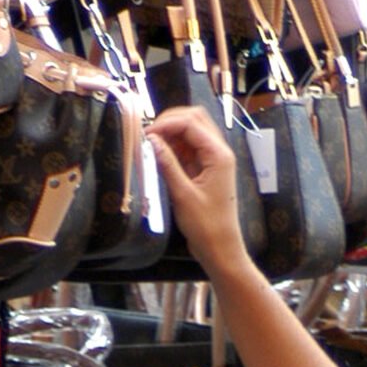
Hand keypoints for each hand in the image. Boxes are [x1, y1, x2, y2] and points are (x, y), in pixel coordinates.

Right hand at [147, 106, 248, 276]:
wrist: (220, 247)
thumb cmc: (206, 225)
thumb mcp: (182, 194)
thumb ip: (167, 164)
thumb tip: (151, 140)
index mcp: (218, 155)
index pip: (191, 123)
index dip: (166, 123)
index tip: (146, 134)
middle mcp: (218, 152)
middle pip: (195, 119)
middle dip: (170, 122)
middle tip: (149, 136)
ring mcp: (213, 160)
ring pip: (191, 132)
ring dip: (171, 134)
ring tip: (152, 146)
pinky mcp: (205, 169)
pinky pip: (189, 148)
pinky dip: (173, 147)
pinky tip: (159, 156)